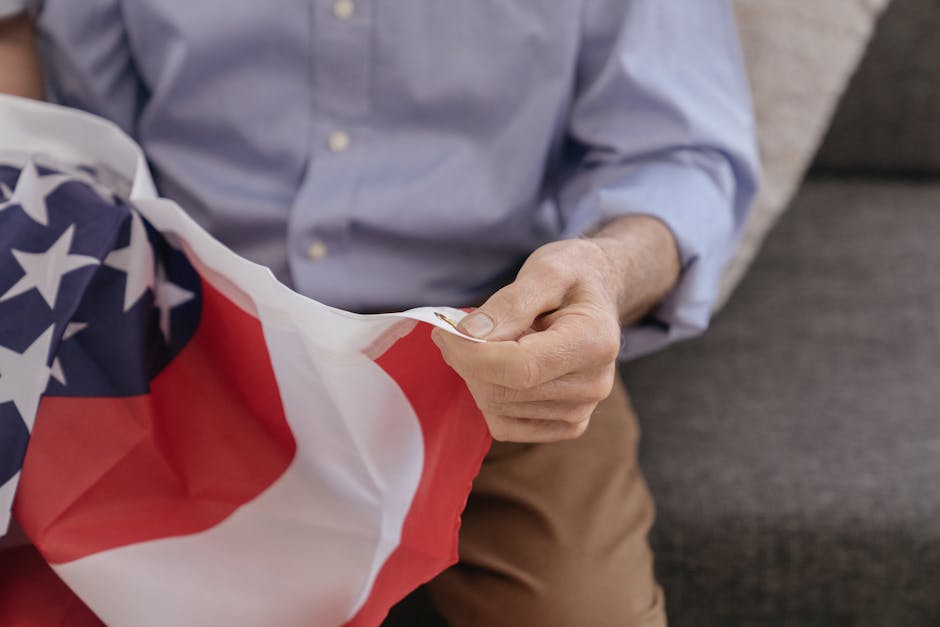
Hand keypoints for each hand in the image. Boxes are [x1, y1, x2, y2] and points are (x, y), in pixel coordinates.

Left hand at [432, 215, 679, 442]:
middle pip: (504, 391)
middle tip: (454, 331)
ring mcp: (582, 410)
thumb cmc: (573, 276)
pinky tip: (497, 368)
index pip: (521, 367)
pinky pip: (506, 426)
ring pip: (498, 410)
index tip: (445, 330)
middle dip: (466, 361)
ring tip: (485, 341)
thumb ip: (510, 303)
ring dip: (475, 376)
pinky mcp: (567, 424)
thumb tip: (472, 334)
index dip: (472, 354)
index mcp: (595, 342)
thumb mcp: (546, 270)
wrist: (598, 295)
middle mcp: (594, 384)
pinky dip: (488, 397)